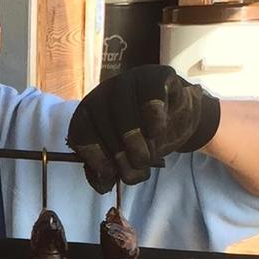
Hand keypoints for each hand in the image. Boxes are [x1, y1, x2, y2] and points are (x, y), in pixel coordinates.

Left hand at [66, 65, 221, 192]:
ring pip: (125, 111)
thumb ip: (107, 170)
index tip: (110, 173)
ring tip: (148, 157)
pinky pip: (151, 95)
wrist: (177, 117)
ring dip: (137, 142)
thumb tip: (103, 183)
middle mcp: (104, 92)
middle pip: (104, 124)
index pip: (81, 132)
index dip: (94, 157)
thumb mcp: (122, 157)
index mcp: (89, 111)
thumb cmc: (143, 139)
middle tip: (137, 168)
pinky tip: (157, 132)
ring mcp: (129, 80)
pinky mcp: (157, 76)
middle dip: (121, 154)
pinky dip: (154, 118)